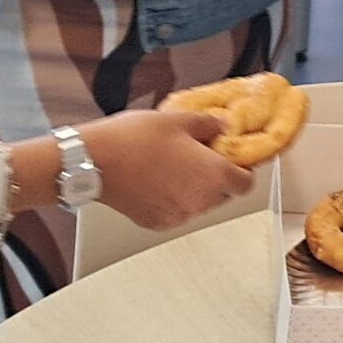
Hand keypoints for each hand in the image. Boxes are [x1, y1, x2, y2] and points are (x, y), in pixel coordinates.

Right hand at [75, 109, 253, 229]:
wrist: (95, 161)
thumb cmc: (134, 139)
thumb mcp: (179, 120)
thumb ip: (209, 125)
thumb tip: (223, 126)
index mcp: (213, 175)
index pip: (247, 183)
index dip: (243, 170)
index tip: (235, 158)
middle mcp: (200, 202)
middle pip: (224, 195)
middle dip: (217, 177)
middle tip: (200, 156)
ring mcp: (178, 216)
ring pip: (199, 204)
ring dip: (195, 189)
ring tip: (173, 165)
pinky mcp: (157, 223)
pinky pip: (176, 212)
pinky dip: (172, 200)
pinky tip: (157, 180)